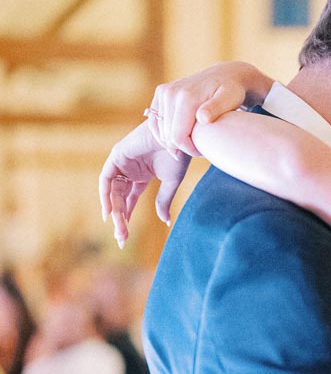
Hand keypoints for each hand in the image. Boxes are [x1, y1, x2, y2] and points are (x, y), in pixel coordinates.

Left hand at [98, 120, 190, 246]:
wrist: (181, 134)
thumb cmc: (179, 154)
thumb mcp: (171, 183)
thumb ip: (163, 201)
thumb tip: (165, 222)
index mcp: (143, 174)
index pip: (130, 199)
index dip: (127, 216)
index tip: (126, 236)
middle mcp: (130, 169)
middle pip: (120, 198)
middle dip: (120, 218)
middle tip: (122, 238)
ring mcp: (122, 162)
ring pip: (113, 191)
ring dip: (115, 211)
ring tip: (120, 229)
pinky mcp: (117, 155)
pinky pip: (106, 179)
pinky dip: (105, 194)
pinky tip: (109, 211)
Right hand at [145, 61, 272, 160]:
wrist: (225, 75)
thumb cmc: (231, 91)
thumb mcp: (229, 99)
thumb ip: (215, 109)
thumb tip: (202, 118)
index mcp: (185, 97)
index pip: (177, 137)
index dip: (190, 149)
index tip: (205, 150)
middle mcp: (170, 92)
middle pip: (168, 137)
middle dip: (184, 145)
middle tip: (202, 143)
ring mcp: (163, 92)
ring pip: (161, 132)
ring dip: (176, 140)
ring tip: (195, 136)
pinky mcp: (161, 93)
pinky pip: (155, 123)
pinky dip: (166, 133)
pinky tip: (183, 134)